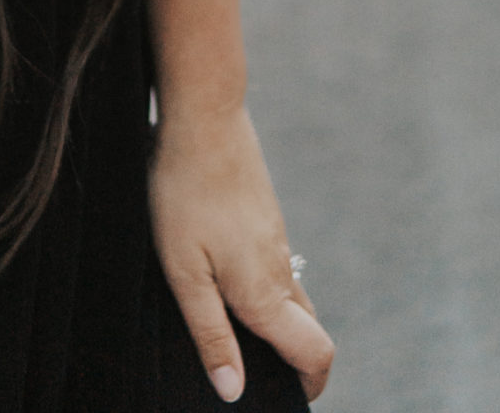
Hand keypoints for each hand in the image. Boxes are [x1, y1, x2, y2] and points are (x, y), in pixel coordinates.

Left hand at [148, 103, 333, 403]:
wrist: (204, 115)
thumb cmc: (184, 193)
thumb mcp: (184, 272)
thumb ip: (211, 334)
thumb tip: (234, 392)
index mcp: (265, 292)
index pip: (315, 352)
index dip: (310, 385)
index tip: (286, 401)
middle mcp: (280, 267)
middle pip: (306, 330)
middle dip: (292, 361)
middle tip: (253, 373)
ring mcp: (276, 238)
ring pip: (289, 296)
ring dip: (274, 324)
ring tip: (229, 331)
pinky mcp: (264, 215)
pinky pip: (274, 266)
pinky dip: (262, 290)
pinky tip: (221, 277)